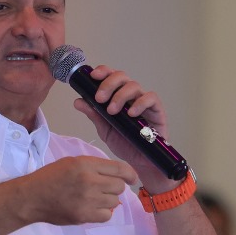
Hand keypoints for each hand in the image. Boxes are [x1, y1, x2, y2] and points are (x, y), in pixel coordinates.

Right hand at [21, 155, 138, 225]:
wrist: (32, 197)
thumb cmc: (50, 178)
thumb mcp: (72, 163)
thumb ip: (94, 167)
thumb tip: (117, 176)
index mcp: (85, 164)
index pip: (119, 168)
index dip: (130, 174)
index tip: (133, 179)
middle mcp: (89, 181)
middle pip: (119, 187)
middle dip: (115, 188)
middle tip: (103, 189)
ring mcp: (87, 200)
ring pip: (114, 202)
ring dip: (108, 200)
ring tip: (94, 199)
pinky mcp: (84, 215)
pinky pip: (107, 215)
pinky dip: (103, 213)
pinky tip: (92, 208)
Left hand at [70, 65, 176, 190]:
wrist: (140, 163)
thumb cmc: (125, 144)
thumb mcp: (105, 130)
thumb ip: (94, 115)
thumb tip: (78, 101)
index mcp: (117, 96)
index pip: (111, 76)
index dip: (103, 71)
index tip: (92, 76)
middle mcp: (131, 96)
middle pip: (122, 76)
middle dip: (108, 84)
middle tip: (100, 98)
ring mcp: (144, 102)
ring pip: (134, 86)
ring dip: (120, 96)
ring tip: (112, 111)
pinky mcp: (157, 110)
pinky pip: (151, 98)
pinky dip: (140, 103)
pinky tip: (131, 113)